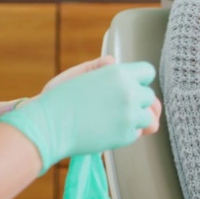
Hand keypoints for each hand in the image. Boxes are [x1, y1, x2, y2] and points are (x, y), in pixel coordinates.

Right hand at [0, 61, 156, 171]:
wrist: (49, 125)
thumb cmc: (61, 99)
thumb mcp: (82, 73)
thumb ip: (104, 67)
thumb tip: (115, 63)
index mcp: (119, 73)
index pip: (147, 72)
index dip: (139, 80)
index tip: (131, 86)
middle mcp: (129, 92)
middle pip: (149, 96)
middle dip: (137, 101)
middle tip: (117, 107)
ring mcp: (130, 115)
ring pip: (148, 117)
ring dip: (136, 119)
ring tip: (118, 120)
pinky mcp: (126, 135)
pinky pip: (136, 133)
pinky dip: (126, 132)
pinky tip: (109, 129)